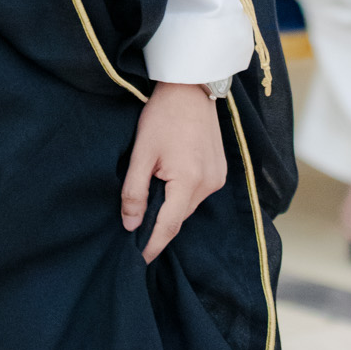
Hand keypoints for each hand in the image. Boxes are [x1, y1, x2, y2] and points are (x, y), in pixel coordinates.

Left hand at [120, 81, 226, 263]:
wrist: (190, 88)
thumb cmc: (162, 116)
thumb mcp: (141, 153)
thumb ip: (134, 192)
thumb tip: (130, 225)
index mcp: (189, 182)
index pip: (168, 227)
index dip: (152, 246)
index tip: (138, 261)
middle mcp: (209, 184)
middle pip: (178, 218)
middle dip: (158, 225)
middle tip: (134, 227)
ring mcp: (218, 178)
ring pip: (187, 207)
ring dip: (170, 208)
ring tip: (149, 200)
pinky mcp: (220, 171)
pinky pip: (197, 194)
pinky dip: (181, 195)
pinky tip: (168, 182)